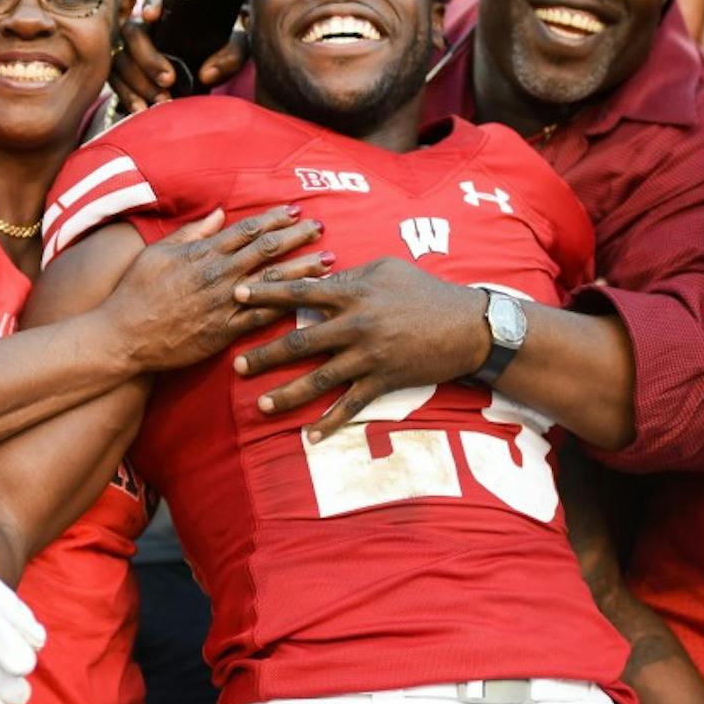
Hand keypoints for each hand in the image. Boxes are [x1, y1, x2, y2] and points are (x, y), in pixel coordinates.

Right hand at [104, 204, 331, 371]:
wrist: (124, 334)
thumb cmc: (136, 290)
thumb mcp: (159, 251)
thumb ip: (192, 232)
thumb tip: (218, 214)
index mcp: (203, 252)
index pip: (247, 230)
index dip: (274, 218)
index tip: (294, 210)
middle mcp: (219, 274)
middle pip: (267, 249)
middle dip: (297, 236)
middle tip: (320, 226)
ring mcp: (224, 303)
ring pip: (273, 281)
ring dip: (303, 268)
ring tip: (328, 259)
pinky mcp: (226, 331)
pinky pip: (263, 317)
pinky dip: (287, 307)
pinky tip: (308, 300)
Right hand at [108, 0, 249, 111]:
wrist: (205, 82)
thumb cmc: (218, 56)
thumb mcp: (234, 51)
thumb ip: (231, 55)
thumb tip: (207, 73)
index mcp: (171, 11)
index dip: (151, 3)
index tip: (152, 16)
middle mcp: (145, 26)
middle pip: (132, 32)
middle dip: (148, 57)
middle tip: (169, 79)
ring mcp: (129, 50)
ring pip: (122, 60)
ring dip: (140, 82)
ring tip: (162, 101)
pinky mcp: (122, 74)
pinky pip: (116, 83)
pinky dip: (129, 97)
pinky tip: (142, 110)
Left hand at [231, 256, 489, 441]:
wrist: (468, 325)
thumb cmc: (425, 290)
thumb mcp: (386, 268)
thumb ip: (349, 273)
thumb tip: (318, 273)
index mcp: (352, 292)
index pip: (299, 292)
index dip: (265, 294)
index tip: (235, 297)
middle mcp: (355, 324)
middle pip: (299, 341)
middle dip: (265, 354)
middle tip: (236, 364)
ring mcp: (368, 356)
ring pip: (319, 378)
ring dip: (287, 394)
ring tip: (261, 405)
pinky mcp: (384, 381)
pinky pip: (351, 405)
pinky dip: (330, 422)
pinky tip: (309, 435)